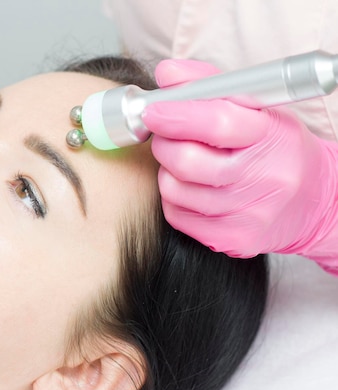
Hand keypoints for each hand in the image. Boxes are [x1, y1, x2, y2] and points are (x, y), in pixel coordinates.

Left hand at [143, 59, 337, 272]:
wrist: (314, 203)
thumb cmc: (275, 149)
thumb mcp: (257, 109)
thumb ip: (210, 85)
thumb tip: (166, 73)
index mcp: (271, 136)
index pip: (218, 123)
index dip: (177, 115)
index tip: (153, 109)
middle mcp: (264, 178)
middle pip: (189, 162)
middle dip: (165, 144)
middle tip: (166, 134)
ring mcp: (249, 213)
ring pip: (175, 190)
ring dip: (168, 171)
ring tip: (187, 162)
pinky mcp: (232, 239)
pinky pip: (177, 215)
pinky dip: (174, 198)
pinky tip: (194, 189)